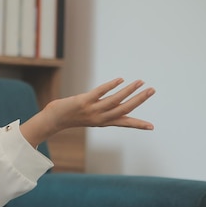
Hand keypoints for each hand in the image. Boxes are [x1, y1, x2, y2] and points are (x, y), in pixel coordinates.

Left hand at [20, 78, 155, 147]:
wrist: (53, 120)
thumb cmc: (72, 116)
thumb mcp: (91, 115)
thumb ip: (104, 108)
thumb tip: (116, 99)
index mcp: (103, 122)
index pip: (124, 123)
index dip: (138, 124)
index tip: (152, 127)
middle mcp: (100, 118)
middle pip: (124, 109)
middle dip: (139, 99)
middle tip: (152, 90)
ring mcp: (92, 110)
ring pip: (115, 100)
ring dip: (129, 90)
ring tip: (140, 82)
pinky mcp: (83, 102)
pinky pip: (100, 92)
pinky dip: (111, 86)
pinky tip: (120, 79)